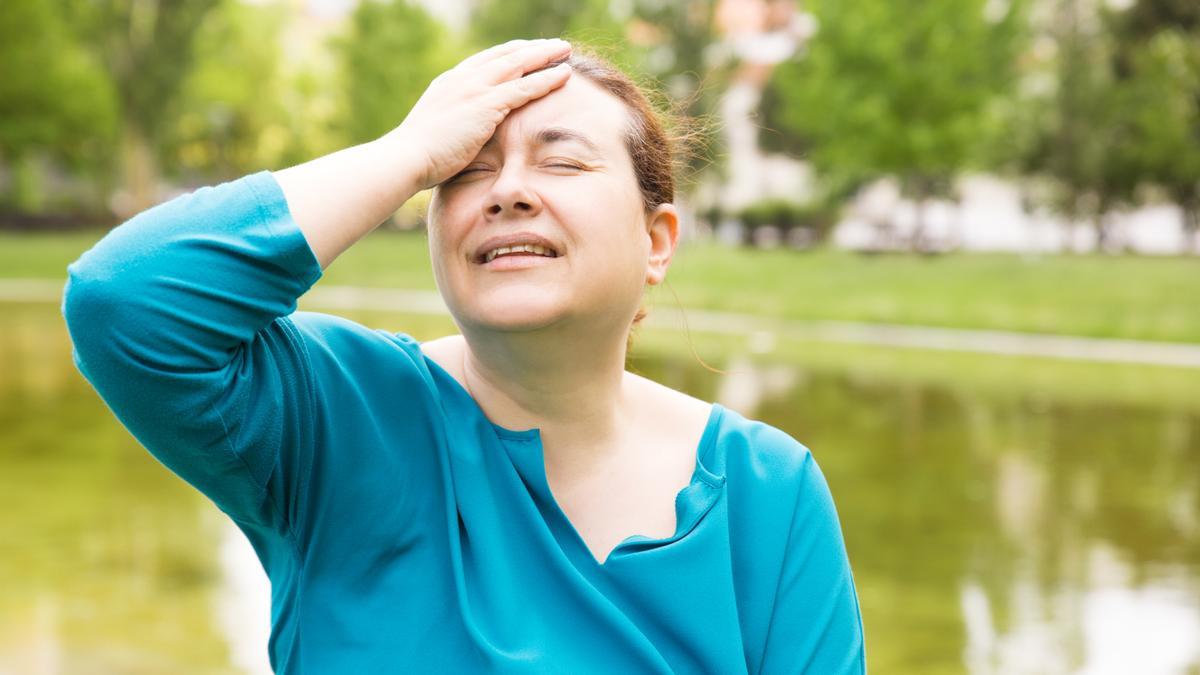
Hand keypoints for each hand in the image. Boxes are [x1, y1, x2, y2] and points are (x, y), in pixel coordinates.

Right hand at [383, 39, 572, 190]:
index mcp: (450, 82)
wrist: (407, 158)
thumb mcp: (437, 131)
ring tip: (566, 50)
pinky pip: (524, 88)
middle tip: (554, 45)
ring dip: (545, 56)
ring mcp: (474, 88)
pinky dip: (546, 79)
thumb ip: (453, 124)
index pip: (486, 60)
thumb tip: (462, 137)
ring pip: (519, 64)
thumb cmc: (419, 156)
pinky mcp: (486, 105)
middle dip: (532, 48)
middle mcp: (463, 78)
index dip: (511, 53)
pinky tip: (564, 75)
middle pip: (506, 55)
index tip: (528, 52)